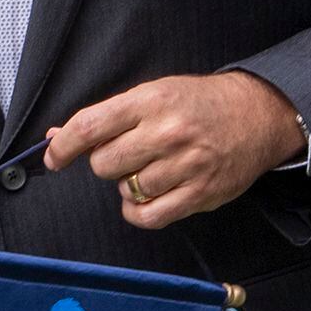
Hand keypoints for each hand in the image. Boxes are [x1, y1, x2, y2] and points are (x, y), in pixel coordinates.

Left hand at [44, 72, 303, 228]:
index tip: (54, 157)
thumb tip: (57, 136)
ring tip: (149, 169)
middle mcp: (167, 132)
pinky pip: (149, 216)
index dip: (63, 146)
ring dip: (128, 185)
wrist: (256, 114)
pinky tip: (145, 198)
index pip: (90, 126)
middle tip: (126, 153)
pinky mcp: (201, 193)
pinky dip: (137, 212)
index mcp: (150, 101)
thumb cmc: (197, 104)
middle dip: (106, 162)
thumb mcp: (153, 94)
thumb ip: (107, 117)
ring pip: (128, 190)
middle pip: (104, 164)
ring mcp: (187, 165)